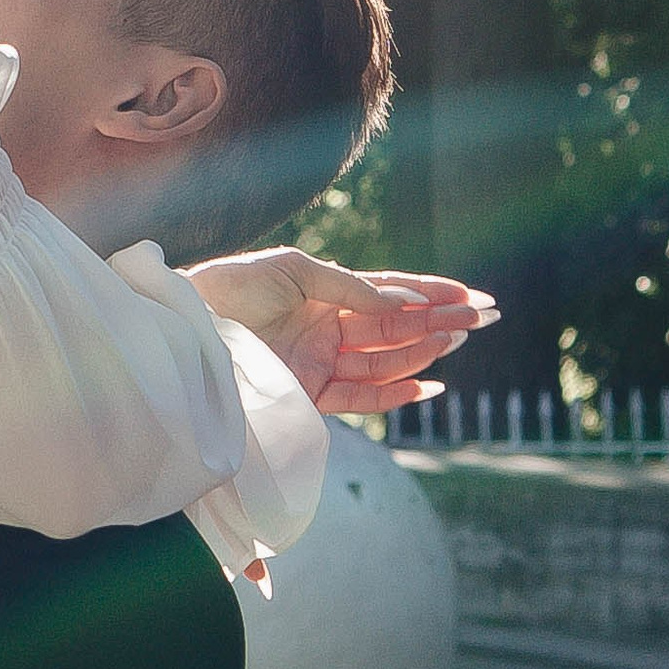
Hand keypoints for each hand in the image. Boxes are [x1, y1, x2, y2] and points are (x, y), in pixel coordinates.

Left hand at [187, 251, 495, 414]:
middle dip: (440, 321)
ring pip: (384, 360)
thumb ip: (350, 288)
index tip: (469, 296)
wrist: (186, 329)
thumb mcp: (293, 270)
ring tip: (459, 340)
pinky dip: (394, 394)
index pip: (389, 294)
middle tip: (482, 318)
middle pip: (396, 327)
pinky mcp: (308, 393)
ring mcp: (320, 361)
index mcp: (325, 292)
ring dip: (424, 351)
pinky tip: (427, 385)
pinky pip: (360, 397)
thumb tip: (406, 302)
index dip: (431, 294)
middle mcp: (327, 327)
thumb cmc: (232, 287)